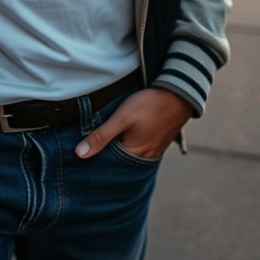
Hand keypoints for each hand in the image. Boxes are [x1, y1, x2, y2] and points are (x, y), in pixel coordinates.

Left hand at [74, 88, 191, 159]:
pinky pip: (138, 151)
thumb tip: (80, 155)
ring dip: (116, 151)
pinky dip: (128, 146)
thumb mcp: (122, 117)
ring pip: (128, 157)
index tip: (81, 152)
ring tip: (105, 140)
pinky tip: (121, 137)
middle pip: (118, 164)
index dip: (94, 159)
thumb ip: (101, 136)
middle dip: (104, 157)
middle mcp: (145, 158)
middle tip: (89, 147)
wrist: (179, 94)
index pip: (107, 165)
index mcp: (134, 155)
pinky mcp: (157, 144)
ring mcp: (153, 152)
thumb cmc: (150, 104)